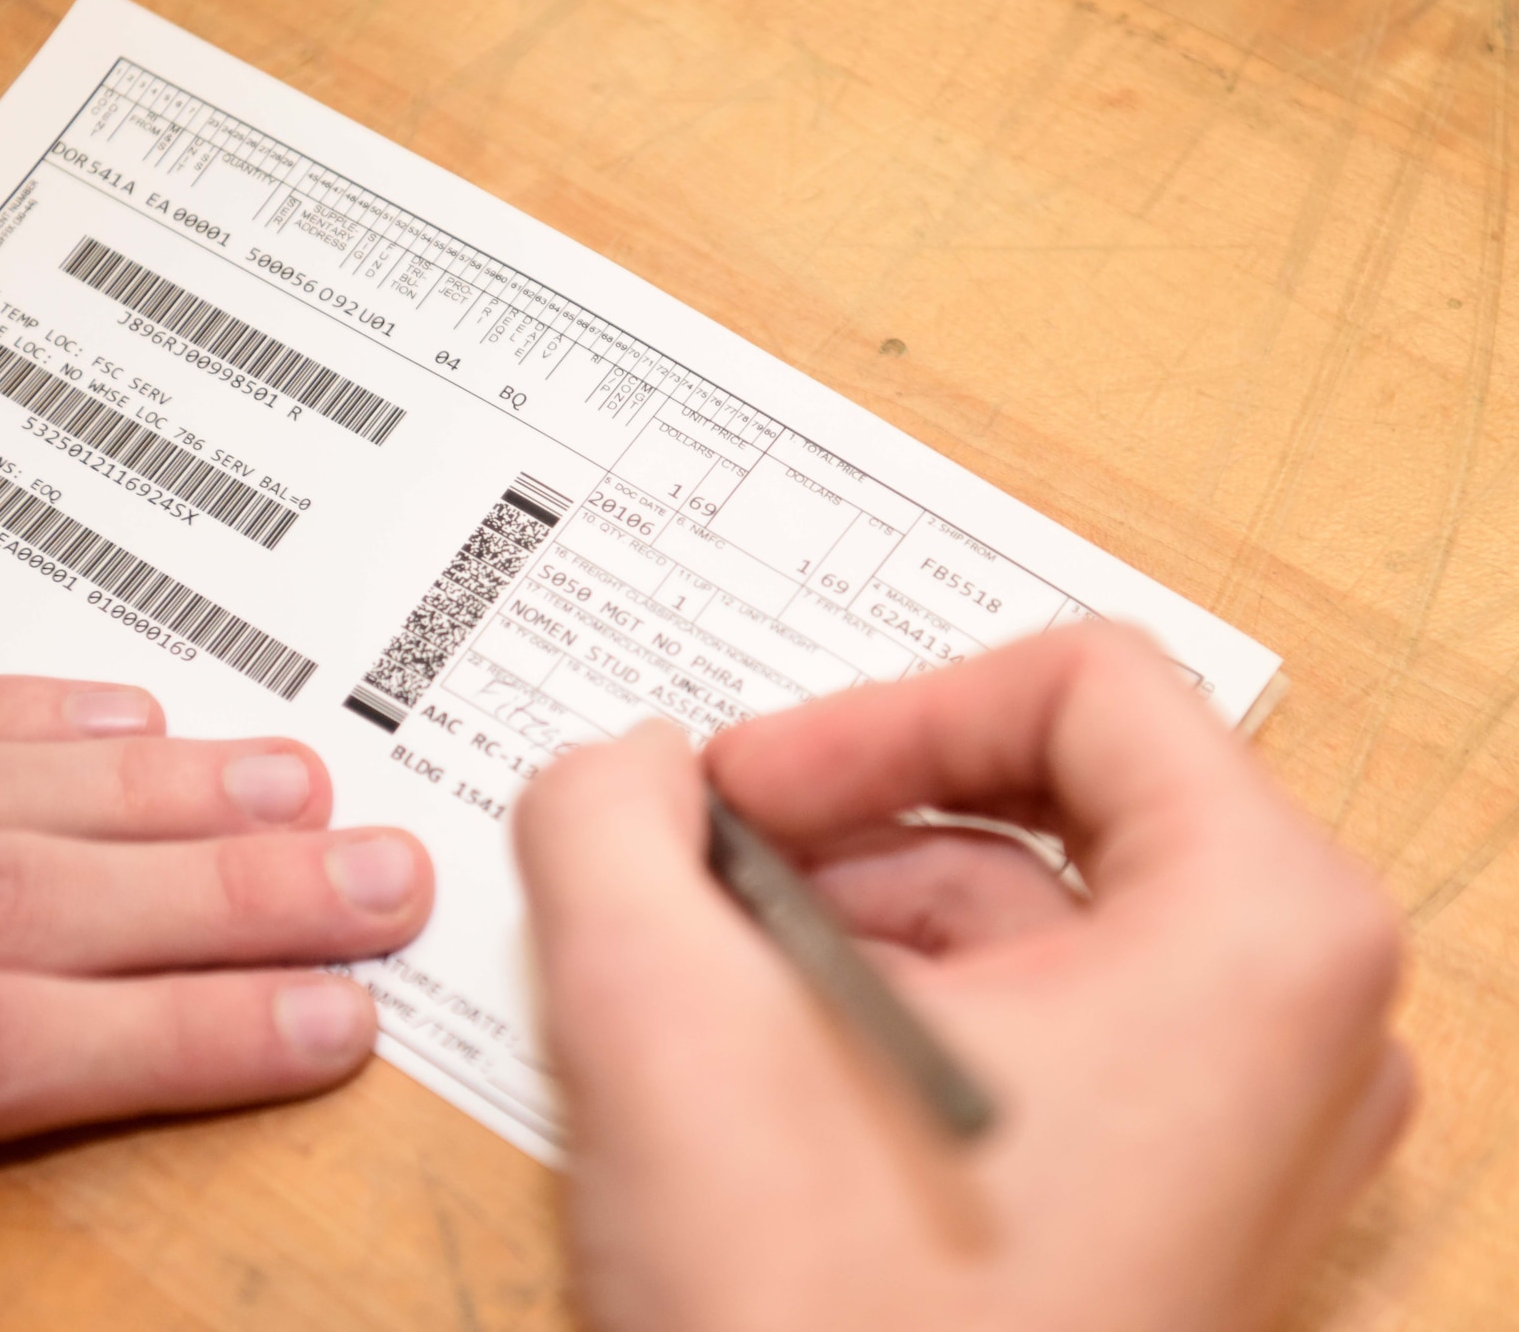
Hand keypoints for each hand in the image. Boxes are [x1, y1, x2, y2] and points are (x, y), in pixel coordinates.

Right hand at [514, 626, 1408, 1331]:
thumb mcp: (664, 1026)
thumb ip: (606, 825)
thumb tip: (620, 770)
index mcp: (1263, 936)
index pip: (1077, 690)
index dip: (875, 713)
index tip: (736, 801)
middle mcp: (1300, 1031)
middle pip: (1042, 813)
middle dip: (838, 840)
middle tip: (698, 893)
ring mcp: (1249, 1138)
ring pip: (1021, 935)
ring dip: (839, 939)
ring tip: (713, 1016)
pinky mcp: (1179, 1217)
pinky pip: (1028, 1048)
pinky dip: (885, 1034)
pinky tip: (770, 1107)